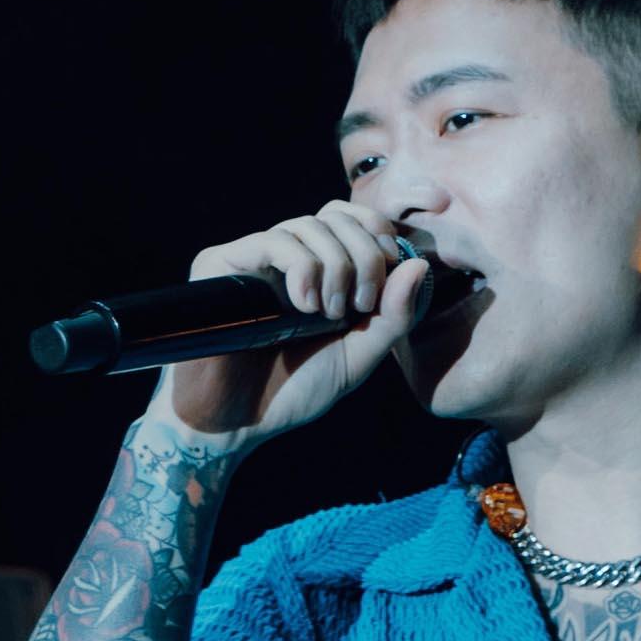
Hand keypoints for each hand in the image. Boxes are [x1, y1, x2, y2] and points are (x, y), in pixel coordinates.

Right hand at [151, 201, 434, 441]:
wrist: (235, 422)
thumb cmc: (295, 389)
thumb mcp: (359, 353)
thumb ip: (395, 314)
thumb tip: (419, 265)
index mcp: (321, 270)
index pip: (354, 220)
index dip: (378, 236)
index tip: (387, 279)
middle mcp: (287, 257)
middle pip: (336, 218)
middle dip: (364, 256)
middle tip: (359, 306)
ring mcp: (253, 258)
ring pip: (308, 226)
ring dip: (335, 267)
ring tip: (328, 314)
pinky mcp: (221, 264)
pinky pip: (273, 242)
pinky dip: (303, 269)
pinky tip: (304, 306)